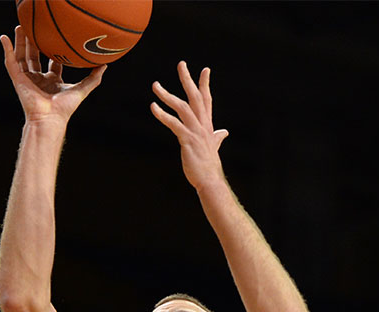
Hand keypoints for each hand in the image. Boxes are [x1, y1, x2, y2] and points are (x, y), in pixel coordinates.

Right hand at [0, 26, 107, 124]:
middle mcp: (38, 79)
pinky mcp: (17, 79)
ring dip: (20, 42)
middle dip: (34, 43)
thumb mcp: (82, 89)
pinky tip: (4, 38)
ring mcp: (27, 79)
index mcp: (52, 81)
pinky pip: (10, 62)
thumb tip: (105, 65)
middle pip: (35, 56)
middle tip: (35, 28)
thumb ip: (94, 78)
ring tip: (21, 26)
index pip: (51, 62)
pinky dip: (6, 49)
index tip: (54, 38)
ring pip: (22, 56)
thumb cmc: (65, 108)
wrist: (50, 118)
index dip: (52, 51)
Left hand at [151, 61, 229, 188]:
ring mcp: (195, 131)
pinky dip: (162, 114)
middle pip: (195, 96)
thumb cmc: (208, 165)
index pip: (206, 99)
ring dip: (167, 95)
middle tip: (181, 64)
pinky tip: (153, 107)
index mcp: (207, 124)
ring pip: (182, 107)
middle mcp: (202, 124)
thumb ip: (217, 137)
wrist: (210, 180)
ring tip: (155, 85)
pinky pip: (173, 123)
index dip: (204, 84)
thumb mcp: (213, 147)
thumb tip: (224, 132)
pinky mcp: (187, 140)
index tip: (204, 69)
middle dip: (187, 79)